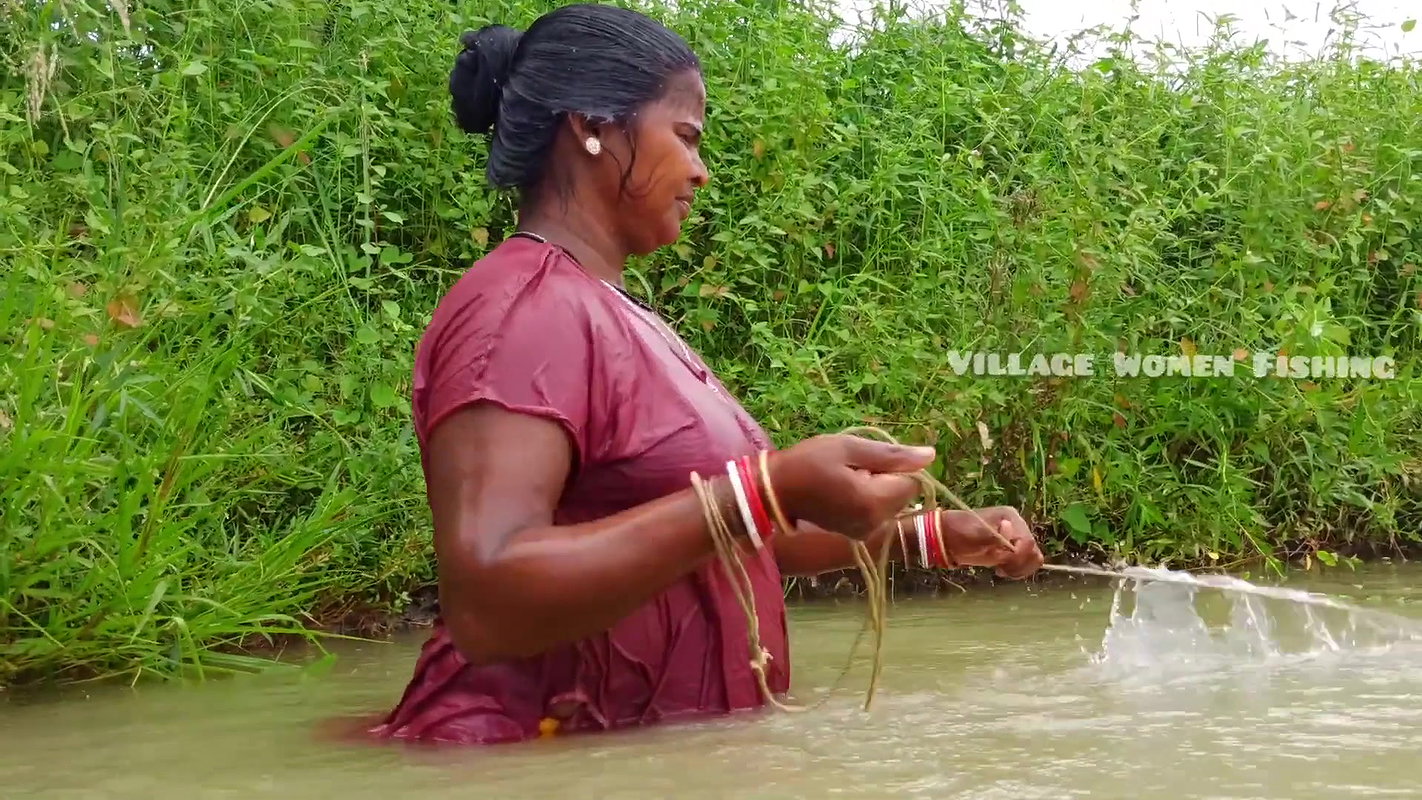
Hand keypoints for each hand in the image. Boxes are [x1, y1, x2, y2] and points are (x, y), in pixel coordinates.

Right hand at [767, 435, 935, 539]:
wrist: (774, 492)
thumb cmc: (808, 463)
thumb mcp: (849, 448)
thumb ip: (891, 455)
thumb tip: (930, 455)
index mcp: (875, 502)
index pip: (912, 482)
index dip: (894, 466)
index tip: (865, 461)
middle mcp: (875, 523)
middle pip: (904, 494)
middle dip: (886, 478)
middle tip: (852, 469)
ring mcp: (866, 532)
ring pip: (891, 503)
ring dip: (876, 488)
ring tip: (846, 479)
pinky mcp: (857, 534)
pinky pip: (877, 512)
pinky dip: (867, 499)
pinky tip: (843, 492)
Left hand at [938, 506, 1042, 579]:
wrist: (947, 539)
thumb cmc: (960, 533)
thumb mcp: (975, 534)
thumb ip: (993, 535)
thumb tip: (1008, 527)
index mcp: (1010, 517)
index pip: (1027, 542)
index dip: (1018, 556)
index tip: (1002, 562)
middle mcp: (1017, 526)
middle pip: (1033, 551)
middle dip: (1019, 563)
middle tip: (1001, 568)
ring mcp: (1014, 539)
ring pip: (1032, 558)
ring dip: (1020, 568)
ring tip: (1002, 570)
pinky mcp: (1009, 551)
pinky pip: (1024, 563)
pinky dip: (1017, 570)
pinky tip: (1001, 571)